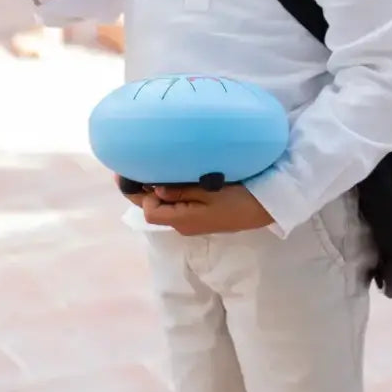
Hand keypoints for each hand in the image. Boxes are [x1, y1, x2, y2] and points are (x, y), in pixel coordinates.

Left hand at [119, 178, 273, 235]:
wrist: (264, 209)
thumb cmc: (238, 199)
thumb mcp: (209, 192)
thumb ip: (181, 190)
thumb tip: (155, 187)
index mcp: (183, 220)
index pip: (150, 210)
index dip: (140, 193)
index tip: (137, 171)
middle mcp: (183, 224)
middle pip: (153, 209)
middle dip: (139, 190)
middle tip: (126, 168)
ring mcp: (192, 221)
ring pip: (164, 206)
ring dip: (154, 190)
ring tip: (146, 167)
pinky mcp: (200, 216)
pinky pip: (176, 204)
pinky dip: (168, 192)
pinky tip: (169, 176)